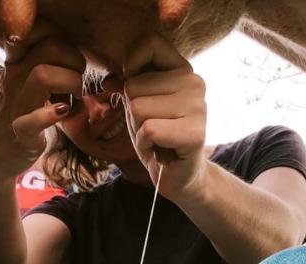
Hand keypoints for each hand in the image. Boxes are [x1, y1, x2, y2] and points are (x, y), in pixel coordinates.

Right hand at [0, 23, 84, 183]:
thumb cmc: (18, 114)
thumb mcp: (26, 81)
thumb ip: (45, 62)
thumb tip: (78, 55)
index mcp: (18, 62)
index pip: (39, 30)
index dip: (62, 38)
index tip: (68, 60)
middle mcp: (15, 78)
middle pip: (51, 47)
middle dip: (75, 62)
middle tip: (76, 83)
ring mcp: (16, 105)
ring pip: (43, 75)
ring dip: (70, 84)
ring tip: (72, 99)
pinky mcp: (20, 132)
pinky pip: (32, 120)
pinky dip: (52, 116)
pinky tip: (61, 114)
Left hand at [121, 33, 207, 199]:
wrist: (178, 176)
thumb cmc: (157, 139)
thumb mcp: (138, 108)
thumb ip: (127, 87)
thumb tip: (108, 79)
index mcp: (182, 70)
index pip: (149, 44)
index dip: (130, 69)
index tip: (134, 93)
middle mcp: (194, 82)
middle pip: (133, 87)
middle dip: (132, 114)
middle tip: (151, 129)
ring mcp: (197, 106)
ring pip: (138, 108)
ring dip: (138, 130)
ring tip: (157, 139)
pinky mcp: (194, 133)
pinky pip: (148, 130)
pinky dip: (145, 144)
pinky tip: (161, 150)